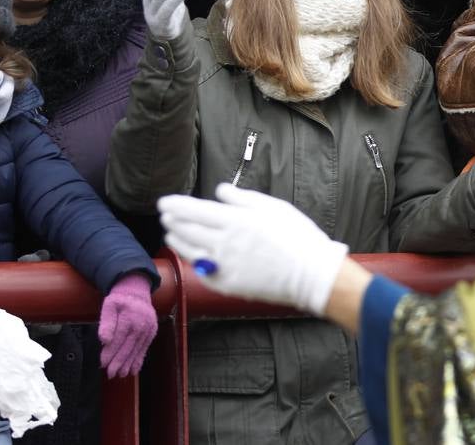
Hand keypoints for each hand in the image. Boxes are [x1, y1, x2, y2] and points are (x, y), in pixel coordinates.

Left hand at [98, 274, 155, 377]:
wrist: (137, 292)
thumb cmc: (119, 300)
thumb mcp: (109, 305)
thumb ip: (106, 322)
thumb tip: (104, 340)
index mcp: (129, 317)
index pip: (118, 340)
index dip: (110, 353)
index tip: (102, 364)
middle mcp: (141, 325)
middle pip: (128, 347)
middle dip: (119, 362)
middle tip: (110, 374)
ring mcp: (148, 329)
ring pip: (137, 350)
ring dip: (129, 364)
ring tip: (121, 375)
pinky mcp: (152, 332)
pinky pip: (144, 348)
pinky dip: (139, 360)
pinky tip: (134, 370)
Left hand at [158, 183, 347, 315]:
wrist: (310, 273)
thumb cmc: (297, 236)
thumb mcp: (274, 207)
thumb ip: (243, 198)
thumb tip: (220, 190)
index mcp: (235, 220)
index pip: (194, 210)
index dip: (175, 205)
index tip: (163, 202)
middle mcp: (224, 242)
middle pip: (187, 230)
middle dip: (173, 221)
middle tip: (165, 216)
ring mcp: (224, 265)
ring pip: (190, 250)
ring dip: (177, 240)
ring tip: (171, 234)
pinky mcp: (227, 283)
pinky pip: (202, 271)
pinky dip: (193, 261)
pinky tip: (191, 256)